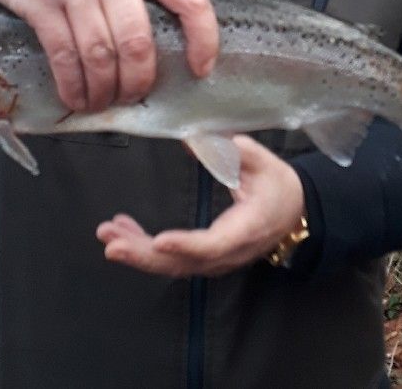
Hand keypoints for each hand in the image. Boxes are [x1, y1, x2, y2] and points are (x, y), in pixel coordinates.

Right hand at [0, 0, 218, 110]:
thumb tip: (164, 39)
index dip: (203, 39)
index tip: (200, 68)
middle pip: (138, 41)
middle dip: (138, 81)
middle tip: (133, 96)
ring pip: (101, 54)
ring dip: (103, 89)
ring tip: (101, 101)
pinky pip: (64, 54)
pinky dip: (73, 84)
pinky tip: (75, 95)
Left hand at [96, 136, 306, 277]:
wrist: (294, 213)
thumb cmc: (279, 186)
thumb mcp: (266, 164)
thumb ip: (238, 151)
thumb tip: (198, 138)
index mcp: (244, 230)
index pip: (212, 244)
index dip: (186, 245)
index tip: (160, 240)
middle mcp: (226, 253)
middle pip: (182, 263)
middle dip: (144, 254)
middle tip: (111, 243)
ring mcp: (213, 260)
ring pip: (171, 264)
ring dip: (137, 250)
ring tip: (107, 233)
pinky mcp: (202, 257)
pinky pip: (170, 259)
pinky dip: (144, 247)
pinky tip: (121, 231)